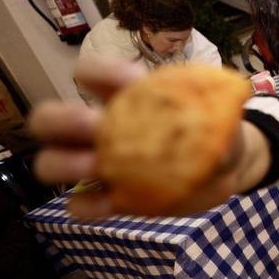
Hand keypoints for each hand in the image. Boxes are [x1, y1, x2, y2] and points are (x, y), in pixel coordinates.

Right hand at [30, 57, 251, 217]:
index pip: (90, 73)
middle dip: (63, 119)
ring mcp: (101, 165)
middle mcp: (99, 128)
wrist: (228, 164)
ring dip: (64, 163)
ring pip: (51, 162)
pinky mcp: (112, 199)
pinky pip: (81, 205)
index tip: (130, 80)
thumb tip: (218, 141)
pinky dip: (88, 205)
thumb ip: (215, 120)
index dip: (100, 73)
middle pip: (49, 118)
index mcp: (122, 96)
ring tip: (96, 166)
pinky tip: (110, 203)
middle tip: (94, 127)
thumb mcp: (219, 115)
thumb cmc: (215, 128)